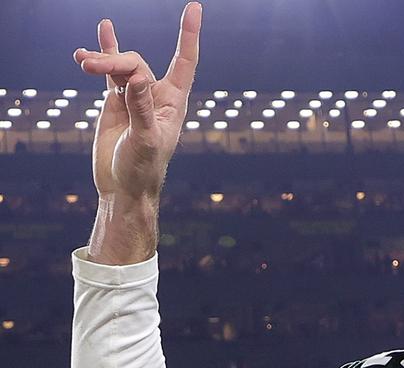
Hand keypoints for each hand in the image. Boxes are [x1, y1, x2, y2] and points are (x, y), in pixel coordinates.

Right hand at [73, 2, 201, 201]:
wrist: (124, 187)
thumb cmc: (143, 169)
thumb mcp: (145, 140)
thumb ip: (141, 108)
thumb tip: (136, 77)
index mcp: (173, 103)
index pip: (184, 62)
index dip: (188, 35)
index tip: (194, 7)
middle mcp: (157, 96)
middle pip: (137, 64)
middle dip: (114, 61)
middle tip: (88, 66)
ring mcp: (136, 97)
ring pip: (121, 67)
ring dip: (102, 60)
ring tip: (81, 60)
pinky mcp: (116, 102)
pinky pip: (111, 72)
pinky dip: (105, 53)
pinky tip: (101, 33)